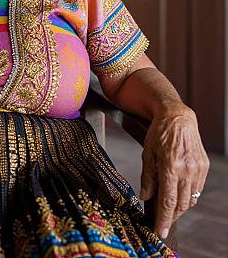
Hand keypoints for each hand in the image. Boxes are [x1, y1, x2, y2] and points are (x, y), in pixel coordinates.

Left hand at [139, 105, 208, 238]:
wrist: (178, 117)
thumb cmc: (158, 133)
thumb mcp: (147, 153)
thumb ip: (147, 177)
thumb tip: (145, 197)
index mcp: (170, 167)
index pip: (167, 201)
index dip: (163, 219)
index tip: (159, 232)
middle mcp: (187, 170)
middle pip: (180, 204)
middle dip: (171, 216)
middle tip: (161, 222)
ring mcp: (198, 169)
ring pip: (190, 199)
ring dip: (180, 208)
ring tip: (168, 209)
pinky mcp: (204, 167)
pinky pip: (196, 189)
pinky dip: (187, 196)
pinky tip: (178, 194)